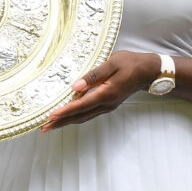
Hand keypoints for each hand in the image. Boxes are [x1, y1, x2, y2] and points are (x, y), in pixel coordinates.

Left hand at [41, 51, 155, 131]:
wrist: (148, 71)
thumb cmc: (131, 63)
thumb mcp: (112, 63)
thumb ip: (94, 75)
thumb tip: (75, 85)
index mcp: (106, 93)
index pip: (81, 105)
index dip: (64, 111)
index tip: (50, 116)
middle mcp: (106, 104)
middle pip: (79, 116)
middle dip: (61, 122)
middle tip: (43, 127)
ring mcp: (107, 106)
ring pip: (83, 117)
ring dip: (67, 121)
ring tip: (51, 124)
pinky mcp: (108, 104)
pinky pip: (88, 113)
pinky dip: (76, 116)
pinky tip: (68, 115)